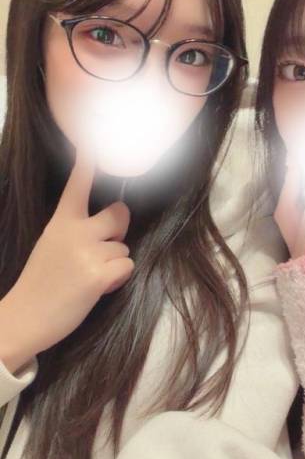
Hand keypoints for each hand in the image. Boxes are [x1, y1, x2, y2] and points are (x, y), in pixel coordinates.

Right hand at [0, 147, 133, 373]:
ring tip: (89, 277)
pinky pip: (127, 267)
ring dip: (114, 263)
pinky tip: (97, 288)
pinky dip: (117, 279)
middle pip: (121, 214)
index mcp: (61, 221)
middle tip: (103, 247)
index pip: (77, 185)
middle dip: (119, 230)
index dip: (87, 163)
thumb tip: (110, 227)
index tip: (93, 141)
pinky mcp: (97, 275)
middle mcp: (75, 231)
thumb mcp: (52, 244)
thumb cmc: (41, 282)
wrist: (23, 318)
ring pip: (124, 247)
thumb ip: (77, 230)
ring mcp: (87, 253)